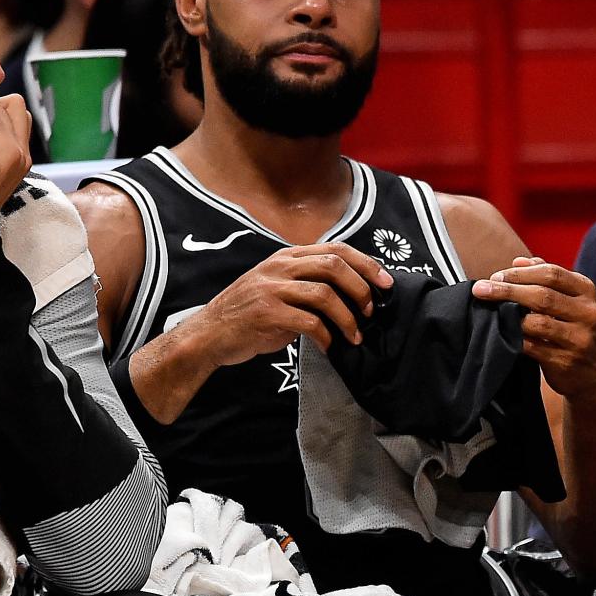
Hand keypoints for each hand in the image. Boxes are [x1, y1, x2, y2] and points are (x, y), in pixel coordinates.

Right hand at [180, 243, 393, 364]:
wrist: (209, 334)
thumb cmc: (248, 315)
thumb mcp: (277, 288)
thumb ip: (307, 283)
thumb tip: (352, 294)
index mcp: (286, 257)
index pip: (336, 249)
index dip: (366, 264)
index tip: (386, 283)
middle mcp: (279, 267)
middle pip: (334, 265)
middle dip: (361, 289)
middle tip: (371, 311)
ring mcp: (271, 289)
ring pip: (324, 294)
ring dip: (347, 317)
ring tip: (355, 335)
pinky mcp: (266, 313)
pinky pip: (309, 322)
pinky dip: (326, 336)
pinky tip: (330, 347)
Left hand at [470, 257, 595, 400]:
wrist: (593, 374)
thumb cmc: (574, 329)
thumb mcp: (569, 300)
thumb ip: (546, 279)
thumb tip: (518, 261)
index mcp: (586, 291)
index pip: (551, 273)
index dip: (519, 273)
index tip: (495, 277)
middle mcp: (588, 313)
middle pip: (542, 295)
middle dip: (507, 290)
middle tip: (482, 289)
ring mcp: (579, 339)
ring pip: (538, 322)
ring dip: (509, 316)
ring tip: (491, 311)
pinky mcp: (566, 362)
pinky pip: (533, 347)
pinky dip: (515, 338)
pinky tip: (502, 333)